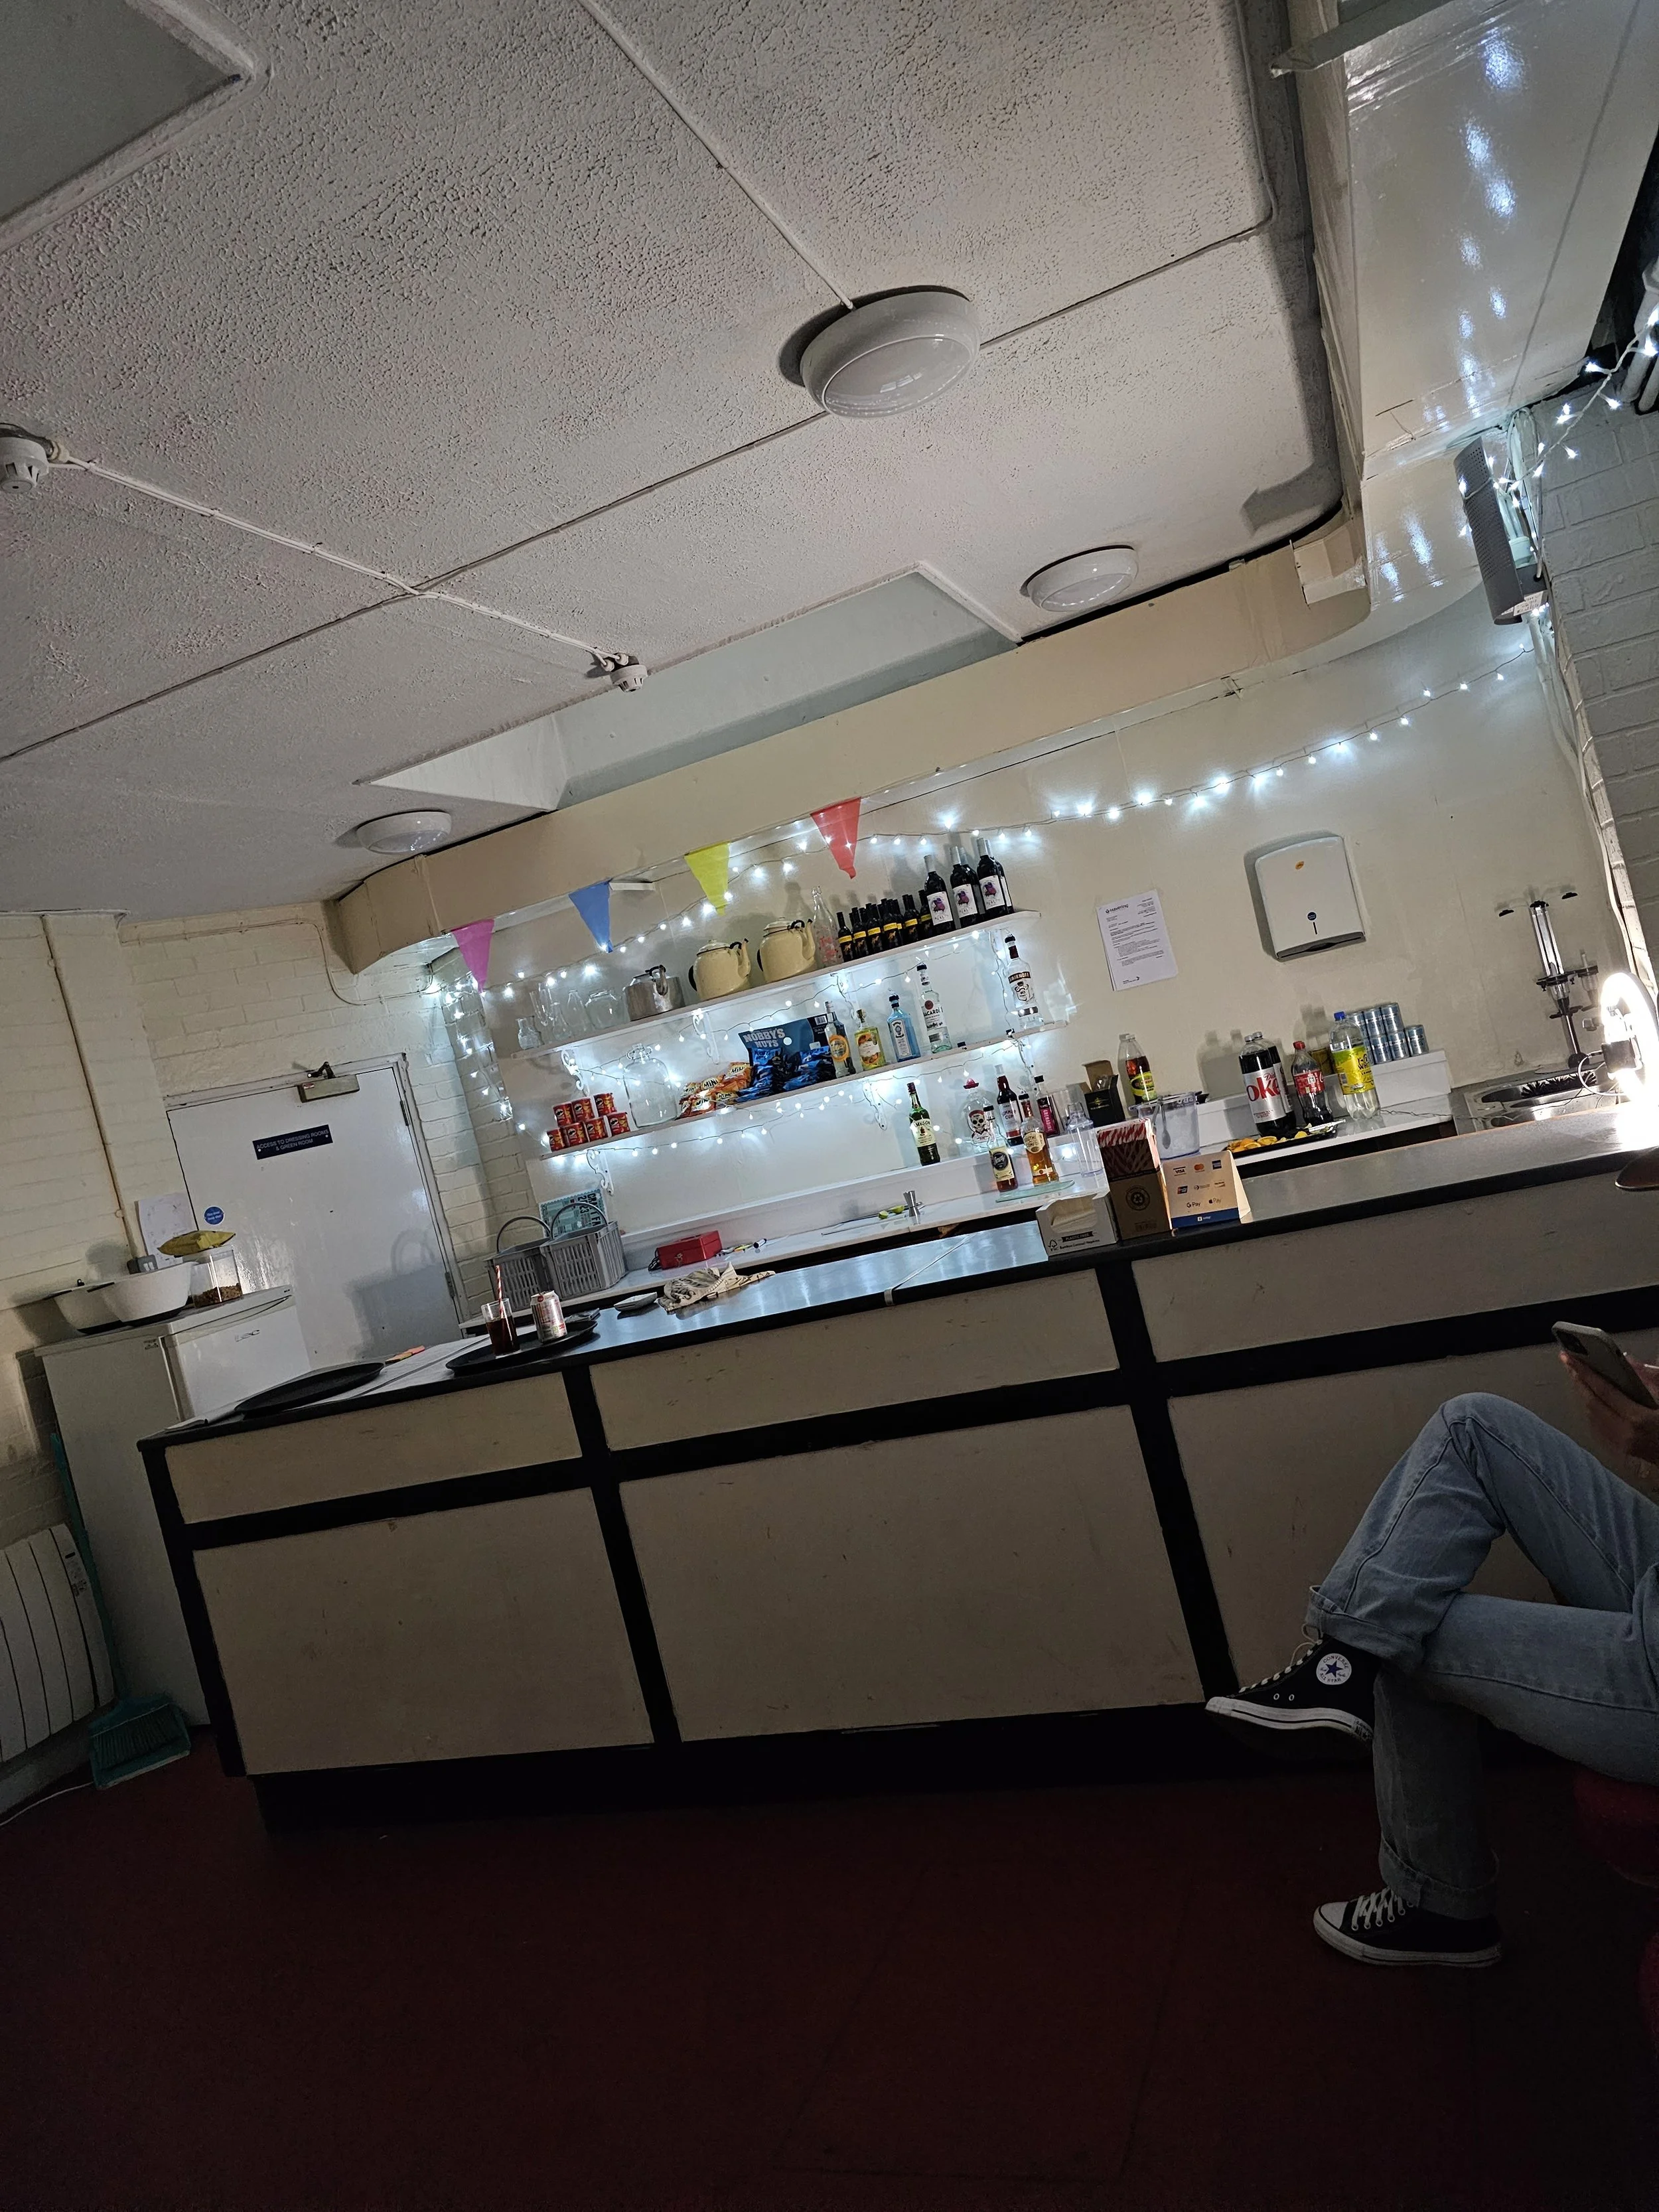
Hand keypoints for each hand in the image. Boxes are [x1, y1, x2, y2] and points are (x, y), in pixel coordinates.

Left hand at [1560, 1352, 1658, 1470]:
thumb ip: (1648, 1378)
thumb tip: (1627, 1360)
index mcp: (1636, 1418)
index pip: (1603, 1391)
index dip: (1585, 1372)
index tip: (1570, 1358)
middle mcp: (1623, 1432)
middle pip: (1591, 1403)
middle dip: (1578, 1381)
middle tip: (1569, 1363)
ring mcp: (1619, 1442)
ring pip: (1590, 1415)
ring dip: (1582, 1394)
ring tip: (1577, 1376)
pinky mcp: (1618, 1449)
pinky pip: (1596, 1425)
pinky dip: (1590, 1409)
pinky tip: (1589, 1398)